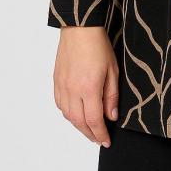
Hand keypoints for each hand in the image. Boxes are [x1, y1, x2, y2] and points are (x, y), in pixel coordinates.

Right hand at [53, 26, 118, 147]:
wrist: (80, 28)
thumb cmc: (98, 45)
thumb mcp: (113, 70)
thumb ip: (111, 96)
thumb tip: (111, 116)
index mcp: (89, 88)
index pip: (94, 120)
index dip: (100, 134)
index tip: (106, 141)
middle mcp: (73, 90)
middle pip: (79, 122)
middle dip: (90, 134)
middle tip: (99, 139)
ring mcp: (62, 87)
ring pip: (68, 116)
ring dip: (79, 126)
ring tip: (89, 129)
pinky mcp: (56, 82)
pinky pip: (60, 105)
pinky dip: (68, 114)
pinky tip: (76, 114)